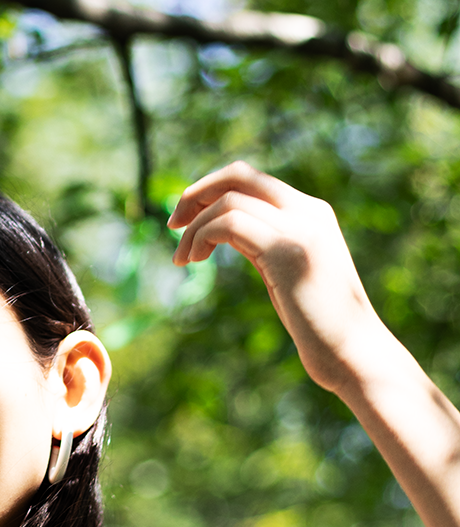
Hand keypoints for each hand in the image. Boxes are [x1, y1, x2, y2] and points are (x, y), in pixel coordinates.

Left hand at [168, 161, 385, 393]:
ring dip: (194, 227)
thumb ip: (261, 243)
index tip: (186, 218)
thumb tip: (221, 230)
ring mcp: (300, 228)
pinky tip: (194, 261)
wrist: (354, 352)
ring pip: (229, 200)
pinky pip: (231, 223)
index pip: (251, 179)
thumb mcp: (284, 271)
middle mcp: (308, 211)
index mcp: (311, 212)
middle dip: (197, 193)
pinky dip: (202, 236)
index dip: (211, 190)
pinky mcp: (288, 250)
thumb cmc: (318, 322)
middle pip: (240, 174)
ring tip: (182, 258)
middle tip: (173, 224)